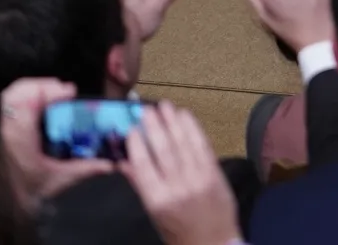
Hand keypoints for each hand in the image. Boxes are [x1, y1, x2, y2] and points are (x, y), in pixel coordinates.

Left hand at [0, 78, 113, 212]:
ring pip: (13, 94)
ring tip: (57, 91)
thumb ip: (85, 169)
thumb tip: (110, 163)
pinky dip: (30, 92)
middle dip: (41, 84)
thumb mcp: (62, 180)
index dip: (46, 91)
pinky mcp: (10, 127)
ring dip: (36, 86)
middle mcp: (10, 130)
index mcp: (21, 140)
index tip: (69, 92)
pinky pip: (14, 100)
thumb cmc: (35, 192)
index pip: (25, 105)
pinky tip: (47, 100)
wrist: (12, 206)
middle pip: (16, 93)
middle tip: (64, 90)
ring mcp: (7, 127)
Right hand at [123, 103, 240, 244]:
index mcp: (157, 201)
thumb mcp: (154, 215)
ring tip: (165, 105)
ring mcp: (198, 179)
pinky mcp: (215, 174)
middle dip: (155, 127)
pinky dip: (193, 129)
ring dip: (173, 122)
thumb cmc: (178, 233)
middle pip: (163, 151)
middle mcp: (177, 187)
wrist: (214, 244)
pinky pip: (203, 147)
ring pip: (183, 145)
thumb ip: (141, 186)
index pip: (143, 167)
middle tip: (147, 108)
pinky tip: (186, 116)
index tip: (132, 128)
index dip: (137, 145)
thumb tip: (122, 164)